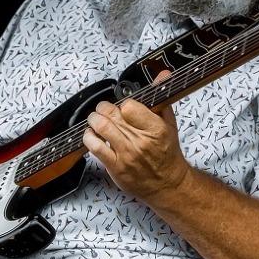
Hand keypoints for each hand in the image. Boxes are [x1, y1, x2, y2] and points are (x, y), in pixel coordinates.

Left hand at [83, 71, 189, 202]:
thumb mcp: (169, 123)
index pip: (129, 107)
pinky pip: (94, 147)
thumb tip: (163, 74)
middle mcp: (141, 141)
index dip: (123, 104)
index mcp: (156, 129)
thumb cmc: (166, 153)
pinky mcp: (115, 167)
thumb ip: (162, 97)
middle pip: (112, 115)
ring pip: (101, 127)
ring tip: (96, 120)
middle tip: (103, 110)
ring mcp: (126, 155)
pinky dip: (89, 137)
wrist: (167, 184)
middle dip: (103, 108)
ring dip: (94, 120)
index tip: (123, 108)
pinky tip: (92, 135)